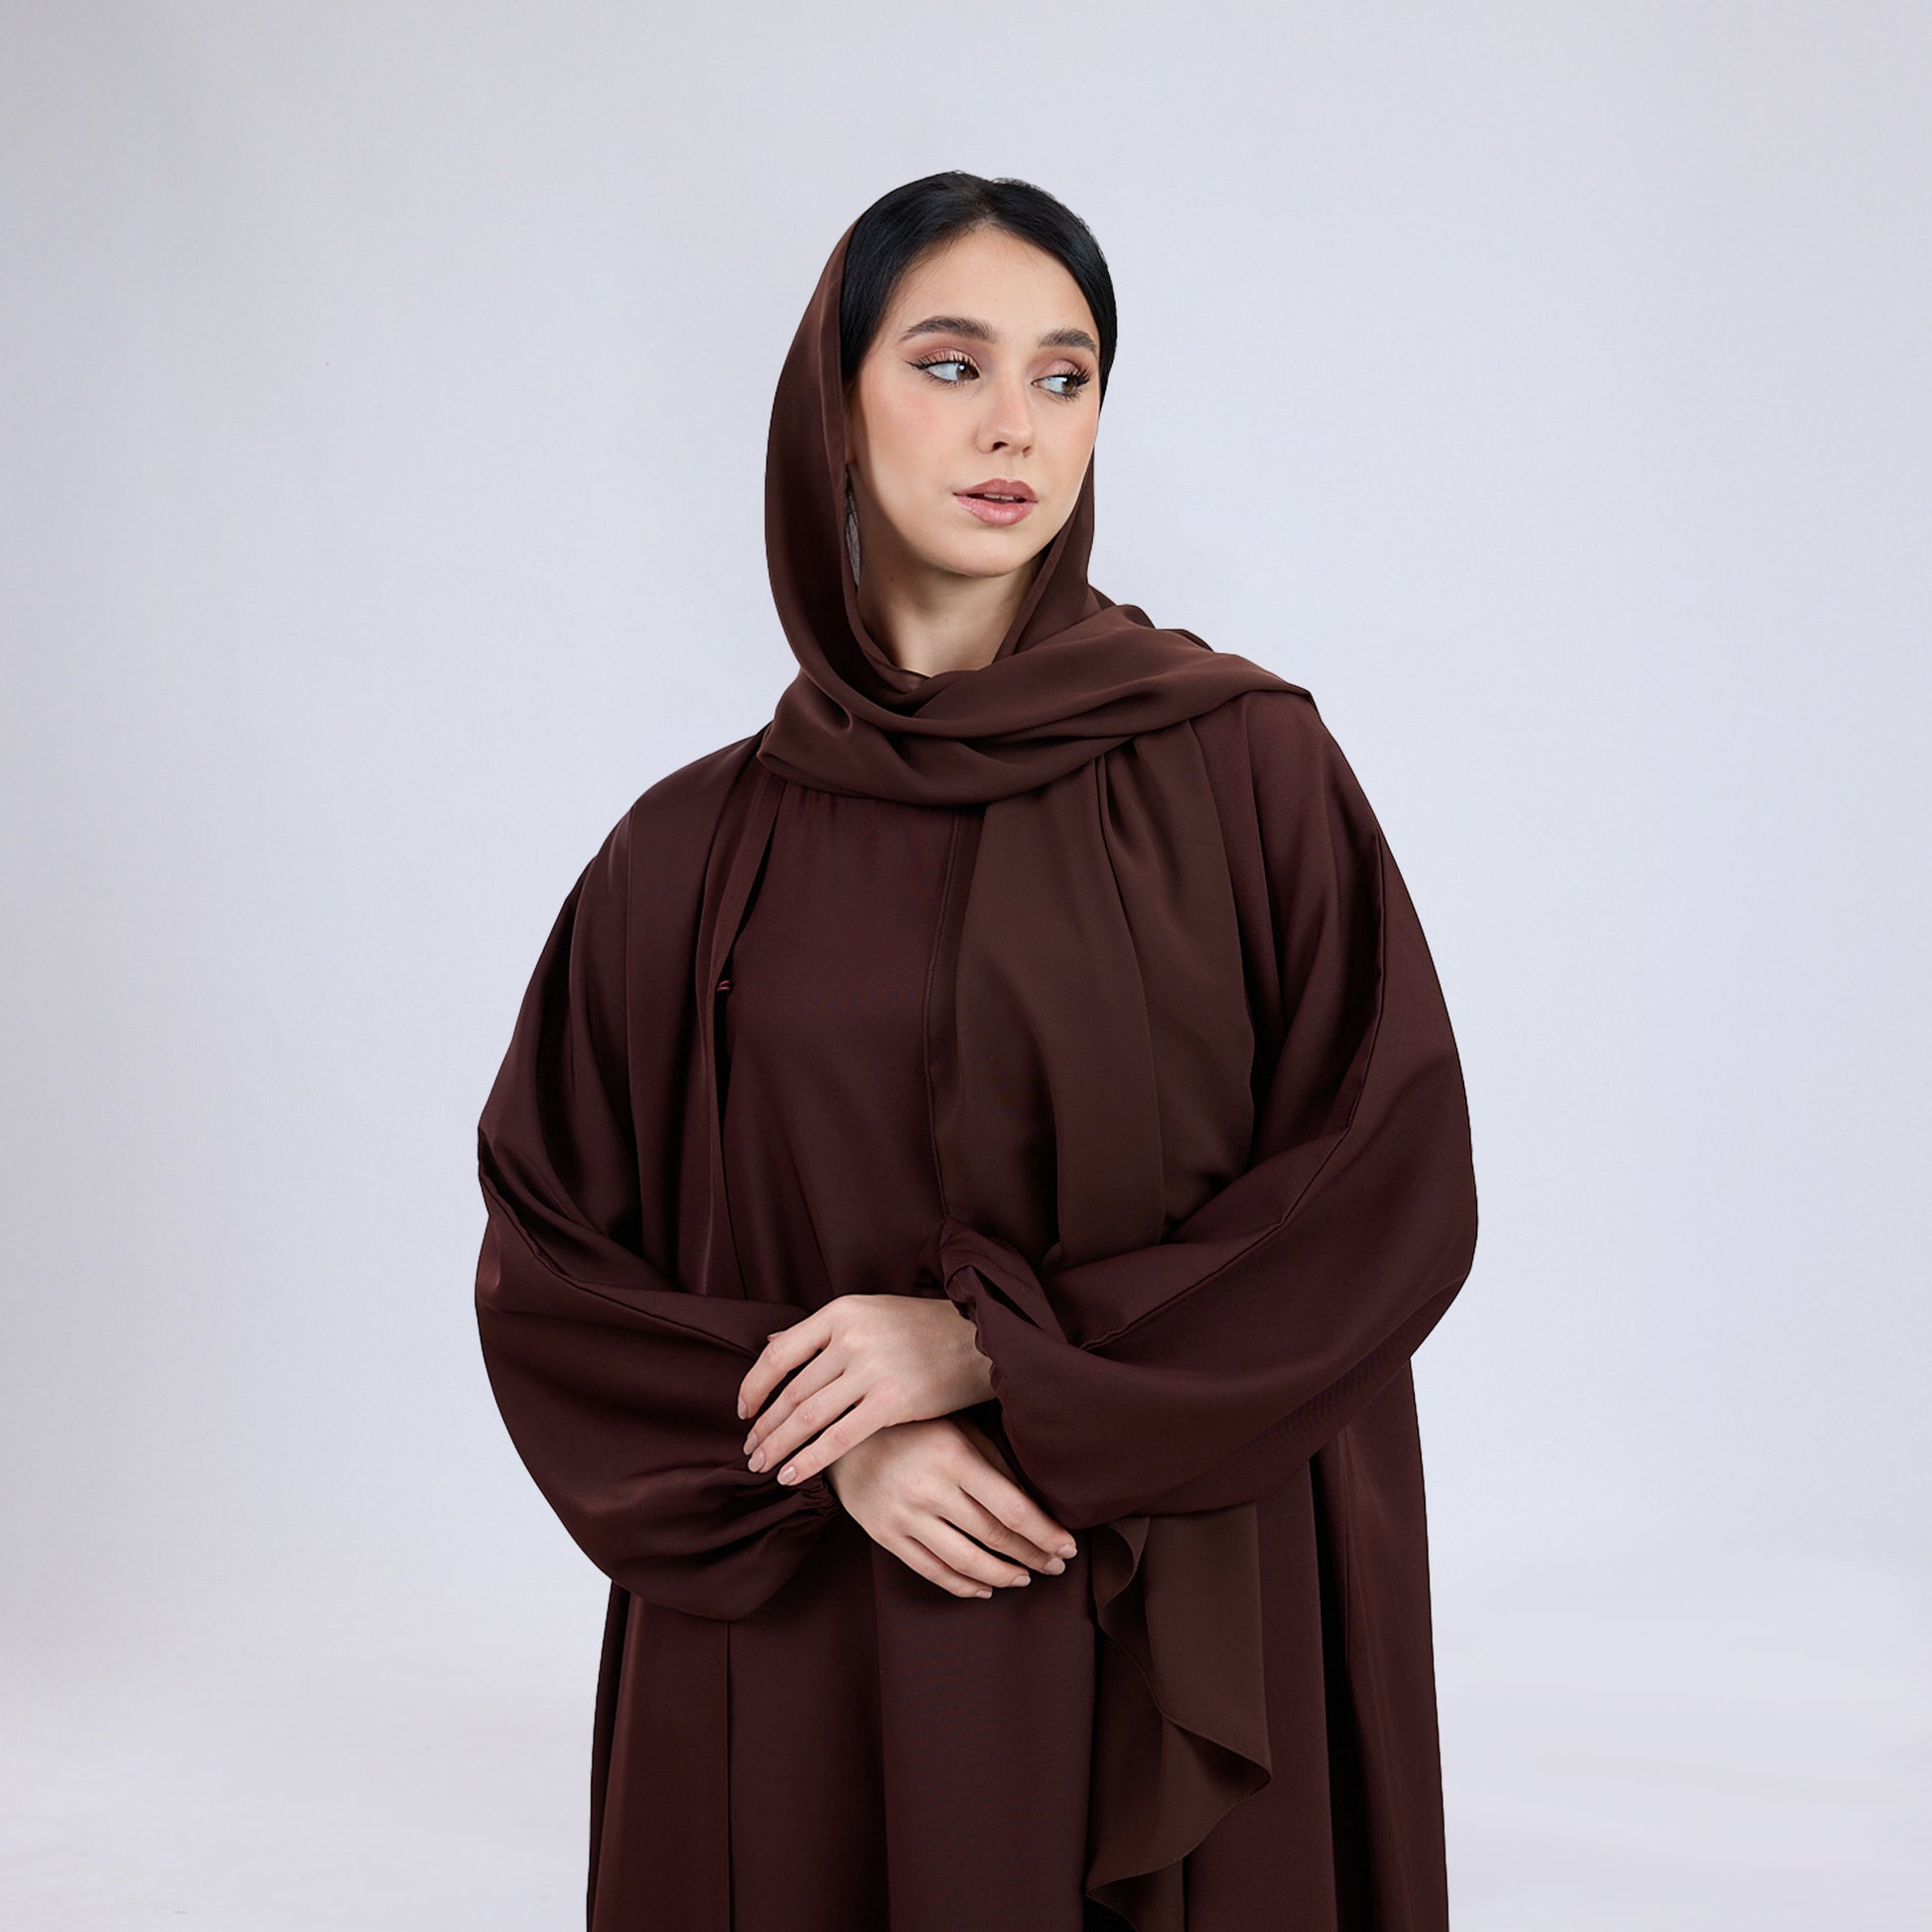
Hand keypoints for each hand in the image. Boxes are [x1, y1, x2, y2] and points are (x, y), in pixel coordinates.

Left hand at [737, 1292, 995, 1488]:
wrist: (982, 1339)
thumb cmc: (923, 1329)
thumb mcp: (869, 1313)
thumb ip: (822, 1331)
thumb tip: (770, 1343)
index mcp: (841, 1311)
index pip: (778, 1353)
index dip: (754, 1386)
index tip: (744, 1411)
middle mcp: (851, 1337)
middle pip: (791, 1391)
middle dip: (764, 1426)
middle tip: (750, 1451)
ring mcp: (871, 1368)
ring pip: (808, 1416)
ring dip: (780, 1446)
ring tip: (764, 1467)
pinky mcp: (893, 1401)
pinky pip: (839, 1438)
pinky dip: (810, 1460)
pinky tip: (794, 1476)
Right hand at [826, 1415, 1078, 1598]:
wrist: (842, 1435)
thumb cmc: (913, 1426)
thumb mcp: (957, 1429)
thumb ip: (995, 1461)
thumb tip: (1039, 1501)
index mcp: (953, 1456)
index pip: (1011, 1508)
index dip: (1044, 1533)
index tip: (1068, 1547)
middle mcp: (928, 1489)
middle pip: (993, 1537)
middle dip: (1032, 1556)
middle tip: (1057, 1566)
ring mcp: (904, 1516)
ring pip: (965, 1562)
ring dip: (1003, 1575)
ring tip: (1026, 1577)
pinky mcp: (885, 1536)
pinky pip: (932, 1572)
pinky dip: (964, 1586)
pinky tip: (986, 1587)